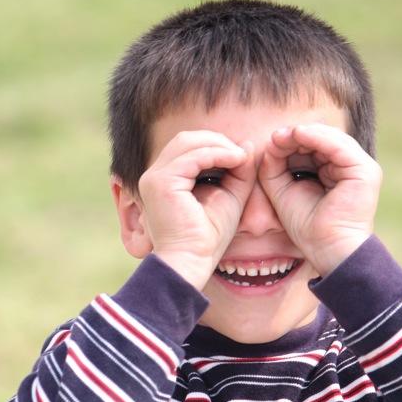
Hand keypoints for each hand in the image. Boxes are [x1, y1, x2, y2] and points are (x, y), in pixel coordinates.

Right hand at [138, 131, 255, 288]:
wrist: (191, 262)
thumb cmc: (207, 238)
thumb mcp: (228, 196)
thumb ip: (238, 172)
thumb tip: (248, 145)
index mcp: (165, 178)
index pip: (189, 147)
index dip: (216, 145)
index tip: (242, 156)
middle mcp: (154, 174)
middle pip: (187, 138)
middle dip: (217, 141)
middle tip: (242, 153)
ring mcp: (154, 177)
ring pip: (188, 142)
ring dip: (219, 145)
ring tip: (241, 156)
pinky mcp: (161, 182)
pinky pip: (193, 156)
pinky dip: (217, 154)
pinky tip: (236, 160)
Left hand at [259, 124, 380, 275]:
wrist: (328, 249)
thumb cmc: (307, 227)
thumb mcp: (283, 190)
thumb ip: (274, 166)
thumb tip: (272, 142)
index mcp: (331, 171)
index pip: (310, 147)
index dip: (290, 142)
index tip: (270, 142)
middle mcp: (347, 167)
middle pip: (320, 140)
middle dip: (295, 136)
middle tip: (274, 136)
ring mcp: (358, 167)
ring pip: (329, 138)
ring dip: (303, 134)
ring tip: (282, 136)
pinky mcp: (364, 169)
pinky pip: (339, 145)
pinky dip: (317, 137)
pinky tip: (298, 135)